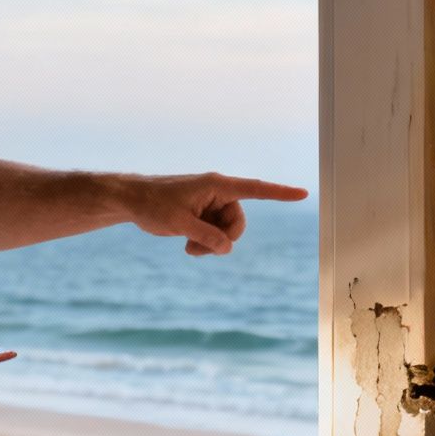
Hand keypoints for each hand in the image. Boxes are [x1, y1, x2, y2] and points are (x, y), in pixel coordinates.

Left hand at [120, 173, 308, 255]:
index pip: (255, 189)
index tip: (303, 193)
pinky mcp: (203, 214)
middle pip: (238, 222)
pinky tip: (187, 246)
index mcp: (216, 185)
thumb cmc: (152, 204)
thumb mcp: (179, 223)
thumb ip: (206, 236)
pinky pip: (216, 234)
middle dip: (223, 240)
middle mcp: (218, 192)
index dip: (280, 193)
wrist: (131, 201)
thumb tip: (227, 248)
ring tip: (189, 249)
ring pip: (227, 232)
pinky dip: (206, 243)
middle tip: (197, 249)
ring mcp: (211, 204)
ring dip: (212, 244)